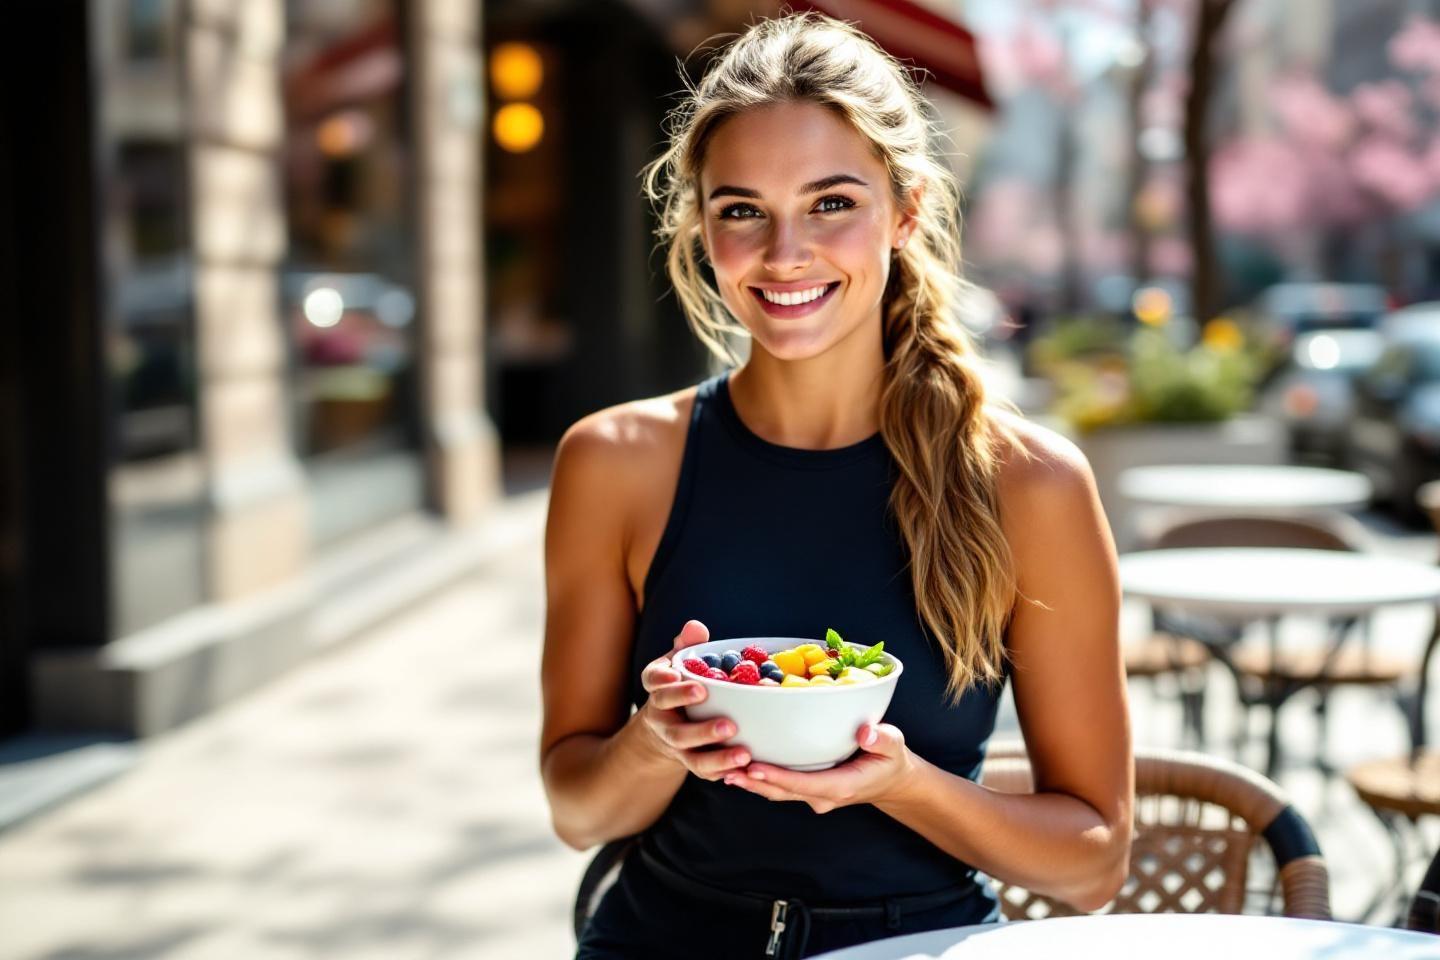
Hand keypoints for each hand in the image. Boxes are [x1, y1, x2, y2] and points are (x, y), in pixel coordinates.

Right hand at [637, 620, 751, 780]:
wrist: (665, 721)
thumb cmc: (680, 682)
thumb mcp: (679, 660)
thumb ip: (687, 644)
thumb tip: (696, 627)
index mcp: (658, 689)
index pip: (653, 683)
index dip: (662, 681)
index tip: (675, 676)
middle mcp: (662, 719)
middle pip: (676, 730)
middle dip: (700, 729)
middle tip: (727, 724)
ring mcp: (676, 745)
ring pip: (692, 756)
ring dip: (717, 757)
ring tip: (744, 753)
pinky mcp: (691, 761)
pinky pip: (706, 772)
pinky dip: (724, 772)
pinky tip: (745, 770)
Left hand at [725, 722, 914, 813]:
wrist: (891, 781)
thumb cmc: (890, 760)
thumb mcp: (894, 746)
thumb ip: (882, 739)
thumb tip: (866, 734)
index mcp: (840, 786)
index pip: (803, 784)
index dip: (777, 777)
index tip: (754, 768)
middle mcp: (822, 795)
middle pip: (782, 791)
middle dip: (754, 782)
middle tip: (725, 769)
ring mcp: (813, 794)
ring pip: (777, 791)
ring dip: (751, 783)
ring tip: (722, 770)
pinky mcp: (807, 788)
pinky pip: (780, 786)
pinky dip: (760, 779)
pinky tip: (738, 768)